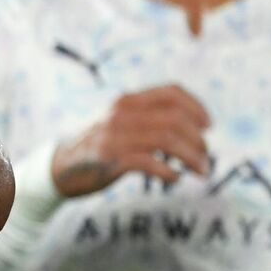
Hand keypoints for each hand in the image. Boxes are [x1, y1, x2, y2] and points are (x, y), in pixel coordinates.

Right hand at [49, 85, 209, 197]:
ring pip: (167, 140)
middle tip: (205, 157)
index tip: (208, 126)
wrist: (61, 167)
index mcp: (128, 100)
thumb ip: (149, 119)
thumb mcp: (123, 124)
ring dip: (191, 157)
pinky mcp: (110, 159)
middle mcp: (122, 113)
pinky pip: (149, 162)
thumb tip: (193, 128)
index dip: (197, 107)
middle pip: (175, 119)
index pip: (171, 92)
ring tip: (200, 170)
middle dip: (198, 139)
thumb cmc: (101, 147)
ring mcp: (115, 135)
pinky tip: (174, 178)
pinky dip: (169, 172)